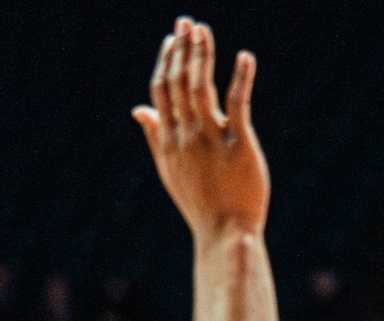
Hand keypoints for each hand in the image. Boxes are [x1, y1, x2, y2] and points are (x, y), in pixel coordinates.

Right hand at [132, 18, 268, 237]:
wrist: (225, 233)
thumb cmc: (200, 204)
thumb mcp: (169, 169)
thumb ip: (155, 135)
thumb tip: (138, 108)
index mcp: (168, 138)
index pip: (162, 90)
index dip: (167, 61)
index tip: (172, 39)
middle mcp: (186, 134)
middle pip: (180, 82)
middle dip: (183, 49)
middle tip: (188, 22)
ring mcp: (212, 139)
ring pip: (202, 87)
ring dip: (202, 55)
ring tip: (204, 30)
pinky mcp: (240, 146)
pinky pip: (239, 104)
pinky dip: (241, 78)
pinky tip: (245, 57)